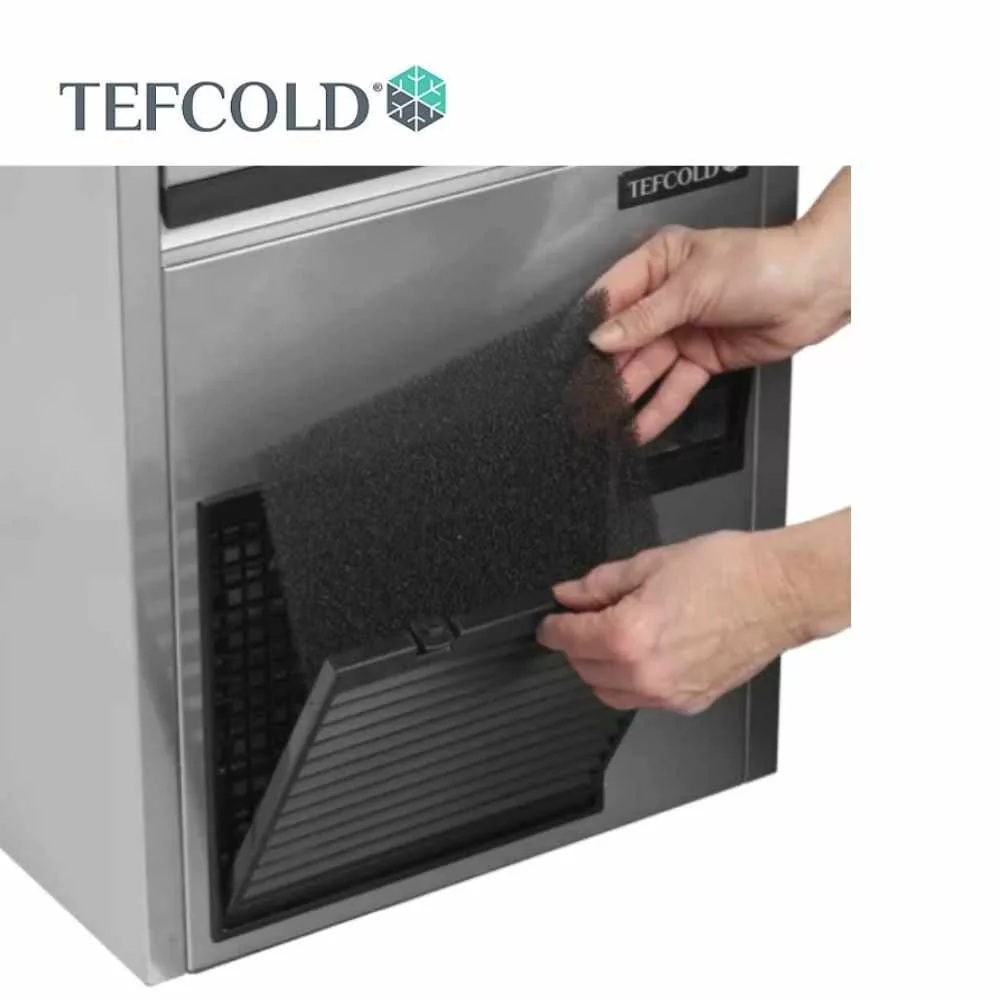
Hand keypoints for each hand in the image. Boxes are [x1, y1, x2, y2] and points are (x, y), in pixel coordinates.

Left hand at [538, 511, 850, 713]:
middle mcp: (646, 673)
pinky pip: (643, 700)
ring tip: (618, 634)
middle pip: (583, 670)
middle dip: (577, 644)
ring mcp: (669, 693)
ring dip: (601, 667)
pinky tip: (646, 651)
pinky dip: (633, 680)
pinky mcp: (690, 702)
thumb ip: (600, 584)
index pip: (568, 640)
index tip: (551, 622)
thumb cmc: (729, 572)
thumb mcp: (650, 563)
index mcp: (628, 635)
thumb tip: (569, 594)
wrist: (781, 591)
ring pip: (609, 692)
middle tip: (588, 617)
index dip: (552, 627)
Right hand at [589, 168, 850, 442]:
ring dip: (626, 396)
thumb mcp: (694, 285)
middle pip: (625, 340)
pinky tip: (637, 427)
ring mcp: (684, 330)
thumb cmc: (765, 264)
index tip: (571, 355)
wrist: (817, 288)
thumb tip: (602, 337)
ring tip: (602, 419)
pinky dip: (657, 410)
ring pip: (646, 368)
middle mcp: (666, 297)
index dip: (592, 328)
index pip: (611, 298)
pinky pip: (674, 388)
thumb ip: (645, 317)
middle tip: (581, 397)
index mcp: (657, 262)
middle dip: (605, 371)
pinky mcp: (703, 358)